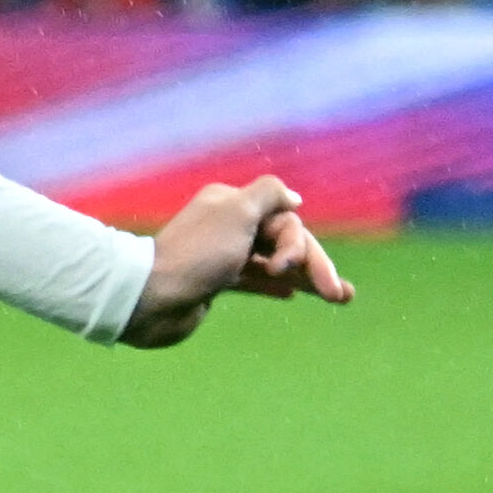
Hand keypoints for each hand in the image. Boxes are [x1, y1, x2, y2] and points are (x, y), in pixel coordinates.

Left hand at [122, 176, 353, 345]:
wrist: (151, 299)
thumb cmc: (197, 254)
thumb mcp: (237, 211)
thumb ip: (269, 194)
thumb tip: (294, 198)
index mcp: (231, 203)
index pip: (284, 220)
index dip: (297, 245)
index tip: (285, 267)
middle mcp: (227, 224)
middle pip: (284, 242)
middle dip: (315, 266)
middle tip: (341, 295)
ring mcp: (221, 254)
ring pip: (274, 262)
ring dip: (308, 277)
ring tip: (340, 297)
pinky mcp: (214, 281)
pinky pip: (254, 280)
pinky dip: (277, 285)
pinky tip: (296, 294)